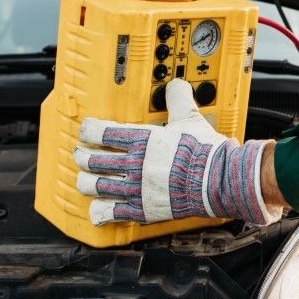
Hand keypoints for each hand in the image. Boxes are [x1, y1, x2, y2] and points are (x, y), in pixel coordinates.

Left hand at [74, 79, 281, 226]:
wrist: (216, 180)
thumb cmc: (204, 152)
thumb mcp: (190, 119)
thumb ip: (178, 100)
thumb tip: (177, 86)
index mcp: (140, 140)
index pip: (100, 132)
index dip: (88, 130)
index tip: (87, 131)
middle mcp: (132, 164)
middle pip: (92, 160)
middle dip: (82, 157)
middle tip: (81, 155)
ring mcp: (135, 188)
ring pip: (94, 186)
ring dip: (86, 183)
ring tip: (85, 181)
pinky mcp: (142, 209)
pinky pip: (111, 213)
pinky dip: (100, 212)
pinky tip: (98, 210)